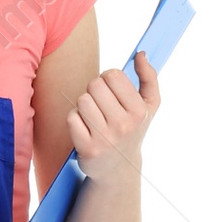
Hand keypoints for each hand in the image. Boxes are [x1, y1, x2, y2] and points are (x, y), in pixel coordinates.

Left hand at [67, 50, 159, 183]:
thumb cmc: (133, 129)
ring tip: (92, 115)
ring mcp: (105, 138)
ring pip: (82, 100)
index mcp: (139, 110)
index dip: (107, 78)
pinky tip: (83, 127)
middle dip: (94, 90)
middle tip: (99, 102)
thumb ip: (149, 77)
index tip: (110, 89)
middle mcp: (124, 125)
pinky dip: (74, 119)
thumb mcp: (150, 105)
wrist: (118, 168)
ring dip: (84, 104)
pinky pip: (71, 118)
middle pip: (94, 85)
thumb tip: (141, 53)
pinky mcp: (87, 149)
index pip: (113, 75)